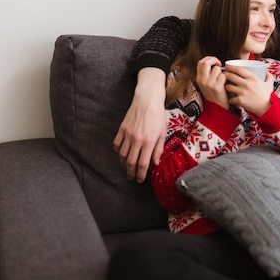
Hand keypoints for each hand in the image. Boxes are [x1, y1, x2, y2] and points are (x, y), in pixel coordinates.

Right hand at [113, 67, 166, 181]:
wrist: (147, 100)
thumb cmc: (158, 115)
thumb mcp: (163, 132)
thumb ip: (159, 149)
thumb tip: (155, 163)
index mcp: (149, 142)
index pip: (143, 164)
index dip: (140, 175)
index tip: (140, 180)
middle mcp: (137, 140)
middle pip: (130, 162)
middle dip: (131, 173)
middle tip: (132, 177)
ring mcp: (128, 135)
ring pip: (122, 155)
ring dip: (124, 164)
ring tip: (127, 167)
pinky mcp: (122, 129)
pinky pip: (117, 144)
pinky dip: (118, 152)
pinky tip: (122, 154)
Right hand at [195, 56, 228, 108]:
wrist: (217, 108)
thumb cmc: (214, 95)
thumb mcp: (206, 84)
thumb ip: (207, 74)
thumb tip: (214, 62)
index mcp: (199, 78)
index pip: (201, 62)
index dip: (209, 59)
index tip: (215, 62)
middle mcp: (202, 81)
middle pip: (206, 62)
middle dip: (214, 60)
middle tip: (219, 64)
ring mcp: (209, 84)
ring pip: (216, 69)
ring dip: (222, 72)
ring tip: (222, 78)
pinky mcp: (217, 88)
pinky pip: (223, 76)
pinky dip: (226, 78)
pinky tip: (225, 84)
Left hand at [224, 65, 272, 116]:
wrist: (266, 108)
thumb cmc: (267, 97)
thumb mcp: (269, 84)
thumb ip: (268, 76)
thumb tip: (266, 72)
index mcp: (253, 78)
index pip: (239, 69)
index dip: (231, 67)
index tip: (228, 67)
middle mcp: (246, 84)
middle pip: (231, 76)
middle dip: (225, 74)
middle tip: (223, 75)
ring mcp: (242, 92)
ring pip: (228, 86)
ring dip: (226, 86)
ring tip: (226, 87)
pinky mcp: (240, 100)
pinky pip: (230, 98)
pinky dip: (229, 100)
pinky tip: (230, 100)